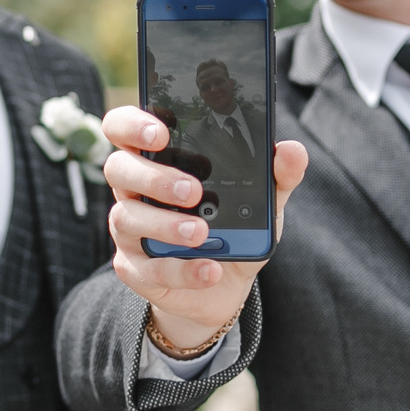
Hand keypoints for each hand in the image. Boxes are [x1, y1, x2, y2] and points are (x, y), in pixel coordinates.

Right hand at [100, 105, 308, 353]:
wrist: (225, 286)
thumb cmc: (234, 229)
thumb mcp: (261, 201)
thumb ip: (277, 175)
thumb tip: (292, 151)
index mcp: (157, 160)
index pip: (123, 128)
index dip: (132, 124)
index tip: (163, 132)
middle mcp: (134, 190)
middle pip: (118, 168)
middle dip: (152, 176)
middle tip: (192, 191)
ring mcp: (129, 231)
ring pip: (127, 218)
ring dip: (165, 225)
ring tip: (200, 232)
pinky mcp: (135, 269)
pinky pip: (149, 268)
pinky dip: (182, 269)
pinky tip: (210, 269)